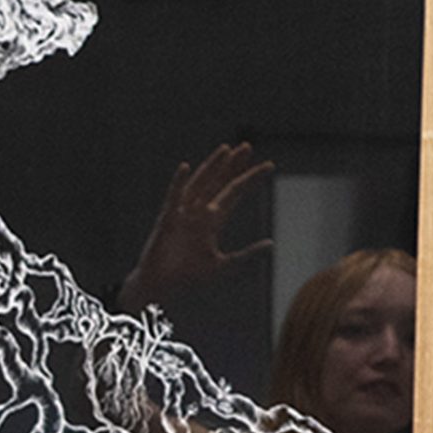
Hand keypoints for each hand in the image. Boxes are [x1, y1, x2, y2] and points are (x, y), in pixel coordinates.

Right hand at [119, 142, 274, 313]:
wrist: (161, 286)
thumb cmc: (188, 278)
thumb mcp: (224, 265)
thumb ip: (247, 254)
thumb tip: (271, 244)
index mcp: (212, 222)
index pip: (234, 194)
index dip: (249, 179)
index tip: (268, 166)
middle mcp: (199, 213)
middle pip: (219, 183)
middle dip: (233, 165)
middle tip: (247, 146)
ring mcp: (183, 214)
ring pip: (200, 184)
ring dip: (212, 167)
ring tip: (226, 150)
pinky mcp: (167, 219)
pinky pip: (173, 197)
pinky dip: (178, 182)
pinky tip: (186, 167)